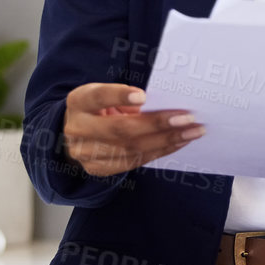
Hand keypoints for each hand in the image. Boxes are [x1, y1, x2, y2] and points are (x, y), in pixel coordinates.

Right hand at [61, 82, 203, 176]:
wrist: (72, 137)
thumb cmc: (97, 108)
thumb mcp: (103, 95)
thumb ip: (124, 98)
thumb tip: (161, 104)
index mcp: (79, 103)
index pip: (97, 97)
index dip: (118, 96)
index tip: (143, 96)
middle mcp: (79, 129)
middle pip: (120, 129)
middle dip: (157, 124)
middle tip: (187, 118)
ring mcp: (87, 153)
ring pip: (131, 149)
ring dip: (166, 140)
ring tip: (192, 132)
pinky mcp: (99, 169)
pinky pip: (134, 161)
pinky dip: (160, 151)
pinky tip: (179, 142)